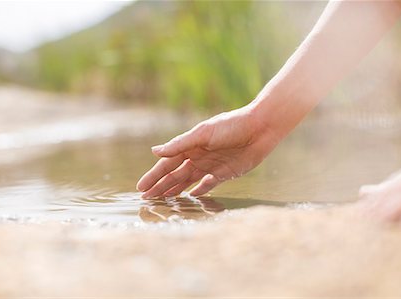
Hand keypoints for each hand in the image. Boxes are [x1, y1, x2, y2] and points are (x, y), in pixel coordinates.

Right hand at [136, 105, 277, 197]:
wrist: (260, 128)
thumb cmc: (230, 126)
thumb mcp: (203, 133)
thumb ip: (180, 144)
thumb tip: (154, 151)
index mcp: (190, 146)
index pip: (167, 165)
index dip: (153, 176)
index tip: (141, 188)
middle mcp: (197, 157)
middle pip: (174, 176)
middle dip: (160, 187)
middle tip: (147, 200)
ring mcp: (210, 166)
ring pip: (188, 182)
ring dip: (175, 191)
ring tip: (163, 202)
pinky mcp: (225, 174)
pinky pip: (208, 185)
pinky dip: (199, 191)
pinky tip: (190, 198)